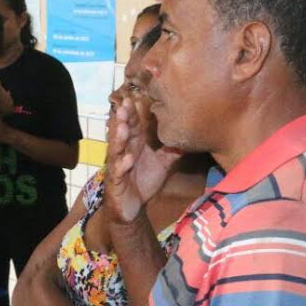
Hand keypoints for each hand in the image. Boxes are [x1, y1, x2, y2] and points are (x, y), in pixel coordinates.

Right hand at [104, 100, 180, 223]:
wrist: (132, 208)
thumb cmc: (144, 182)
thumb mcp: (163, 164)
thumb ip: (173, 150)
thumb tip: (190, 137)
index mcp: (134, 146)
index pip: (133, 126)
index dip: (133, 113)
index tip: (134, 98)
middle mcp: (124, 152)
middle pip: (122, 133)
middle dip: (123, 119)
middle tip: (124, 105)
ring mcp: (117, 166)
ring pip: (116, 149)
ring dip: (118, 138)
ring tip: (123, 127)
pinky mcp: (116, 181)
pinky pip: (118, 171)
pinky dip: (121, 165)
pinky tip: (126, 159)